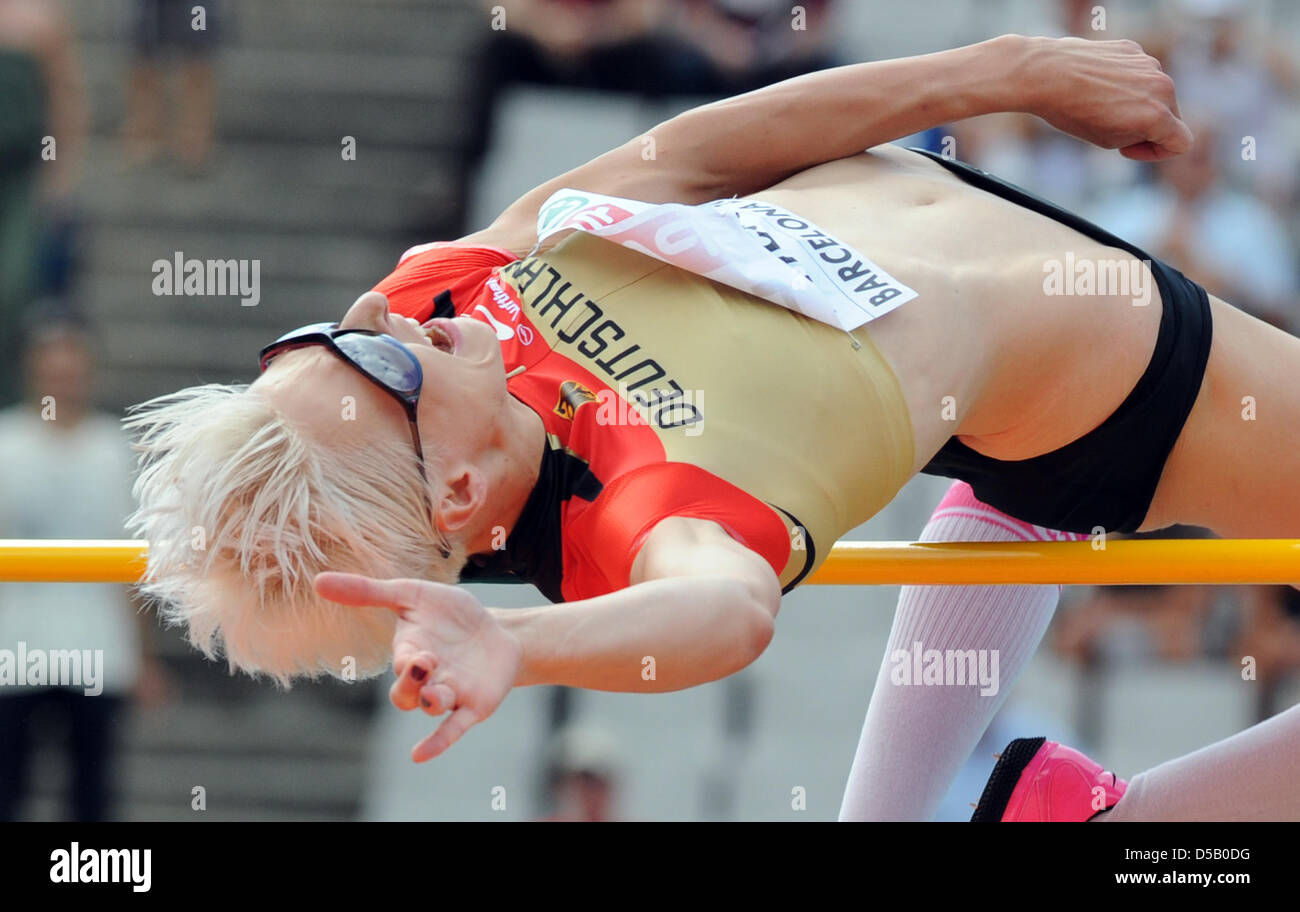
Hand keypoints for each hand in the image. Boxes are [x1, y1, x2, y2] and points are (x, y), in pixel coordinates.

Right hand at [314, 572, 522, 761]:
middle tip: (424, 664)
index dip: (407, 663)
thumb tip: (317, 581)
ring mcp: (449, 693)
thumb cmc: (450, 615)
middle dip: (411, 684)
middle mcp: (426, 678)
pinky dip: (437, 743)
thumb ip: (368, 592)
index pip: (401, 663)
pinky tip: (418, 756)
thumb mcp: (413, 595)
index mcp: (410, 651)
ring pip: (431, 708)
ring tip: (433, 696)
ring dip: (430, 703)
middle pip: (405, 695)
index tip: (419, 653)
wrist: (498, 631)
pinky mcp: (474, 706)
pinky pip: (452, 729)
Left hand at [1020, 36, 1192, 160]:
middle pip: (1171, 116)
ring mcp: (1150, 65)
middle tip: (1113, 128)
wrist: (1046, 74)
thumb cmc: (1073, 113)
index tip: (1129, 148)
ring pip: (1156, 92)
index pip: (1182, 143)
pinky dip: (1126, 83)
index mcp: (1157, 116)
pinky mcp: (1134, 50)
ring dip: (1138, 103)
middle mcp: (1162, 87)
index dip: (1156, 153)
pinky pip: (1140, 73)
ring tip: (1102, 105)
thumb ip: (1141, 135)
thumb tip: (1153, 125)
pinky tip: (1098, 86)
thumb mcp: (1108, 139)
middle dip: (1149, 127)